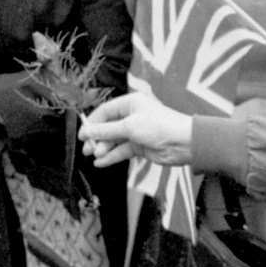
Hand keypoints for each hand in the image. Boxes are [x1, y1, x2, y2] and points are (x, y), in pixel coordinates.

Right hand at [78, 92, 193, 168]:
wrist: (183, 143)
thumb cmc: (160, 126)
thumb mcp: (129, 126)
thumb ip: (106, 131)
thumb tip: (87, 132)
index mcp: (130, 103)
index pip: (105, 111)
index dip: (92, 123)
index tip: (82, 135)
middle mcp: (132, 116)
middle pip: (108, 127)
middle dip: (97, 138)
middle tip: (87, 149)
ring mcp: (136, 132)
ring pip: (114, 140)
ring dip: (103, 148)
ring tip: (95, 156)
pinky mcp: (140, 146)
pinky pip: (121, 151)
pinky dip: (111, 156)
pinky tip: (101, 162)